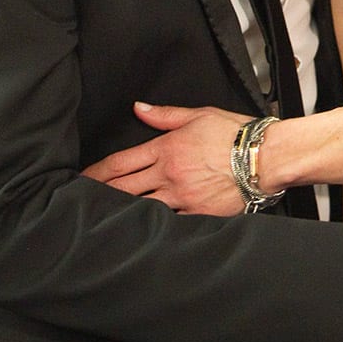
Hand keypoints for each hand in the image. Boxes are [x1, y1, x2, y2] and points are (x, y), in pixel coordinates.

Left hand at [81, 102, 249, 214]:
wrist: (265, 158)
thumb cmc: (236, 135)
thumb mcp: (200, 115)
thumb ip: (166, 115)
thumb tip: (139, 109)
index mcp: (167, 149)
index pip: (120, 163)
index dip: (95, 173)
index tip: (80, 179)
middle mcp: (169, 175)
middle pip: (123, 188)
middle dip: (98, 195)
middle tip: (77, 202)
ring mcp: (182, 198)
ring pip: (140, 208)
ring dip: (120, 213)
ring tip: (100, 220)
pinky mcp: (196, 214)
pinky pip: (168, 223)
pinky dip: (152, 226)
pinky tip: (138, 232)